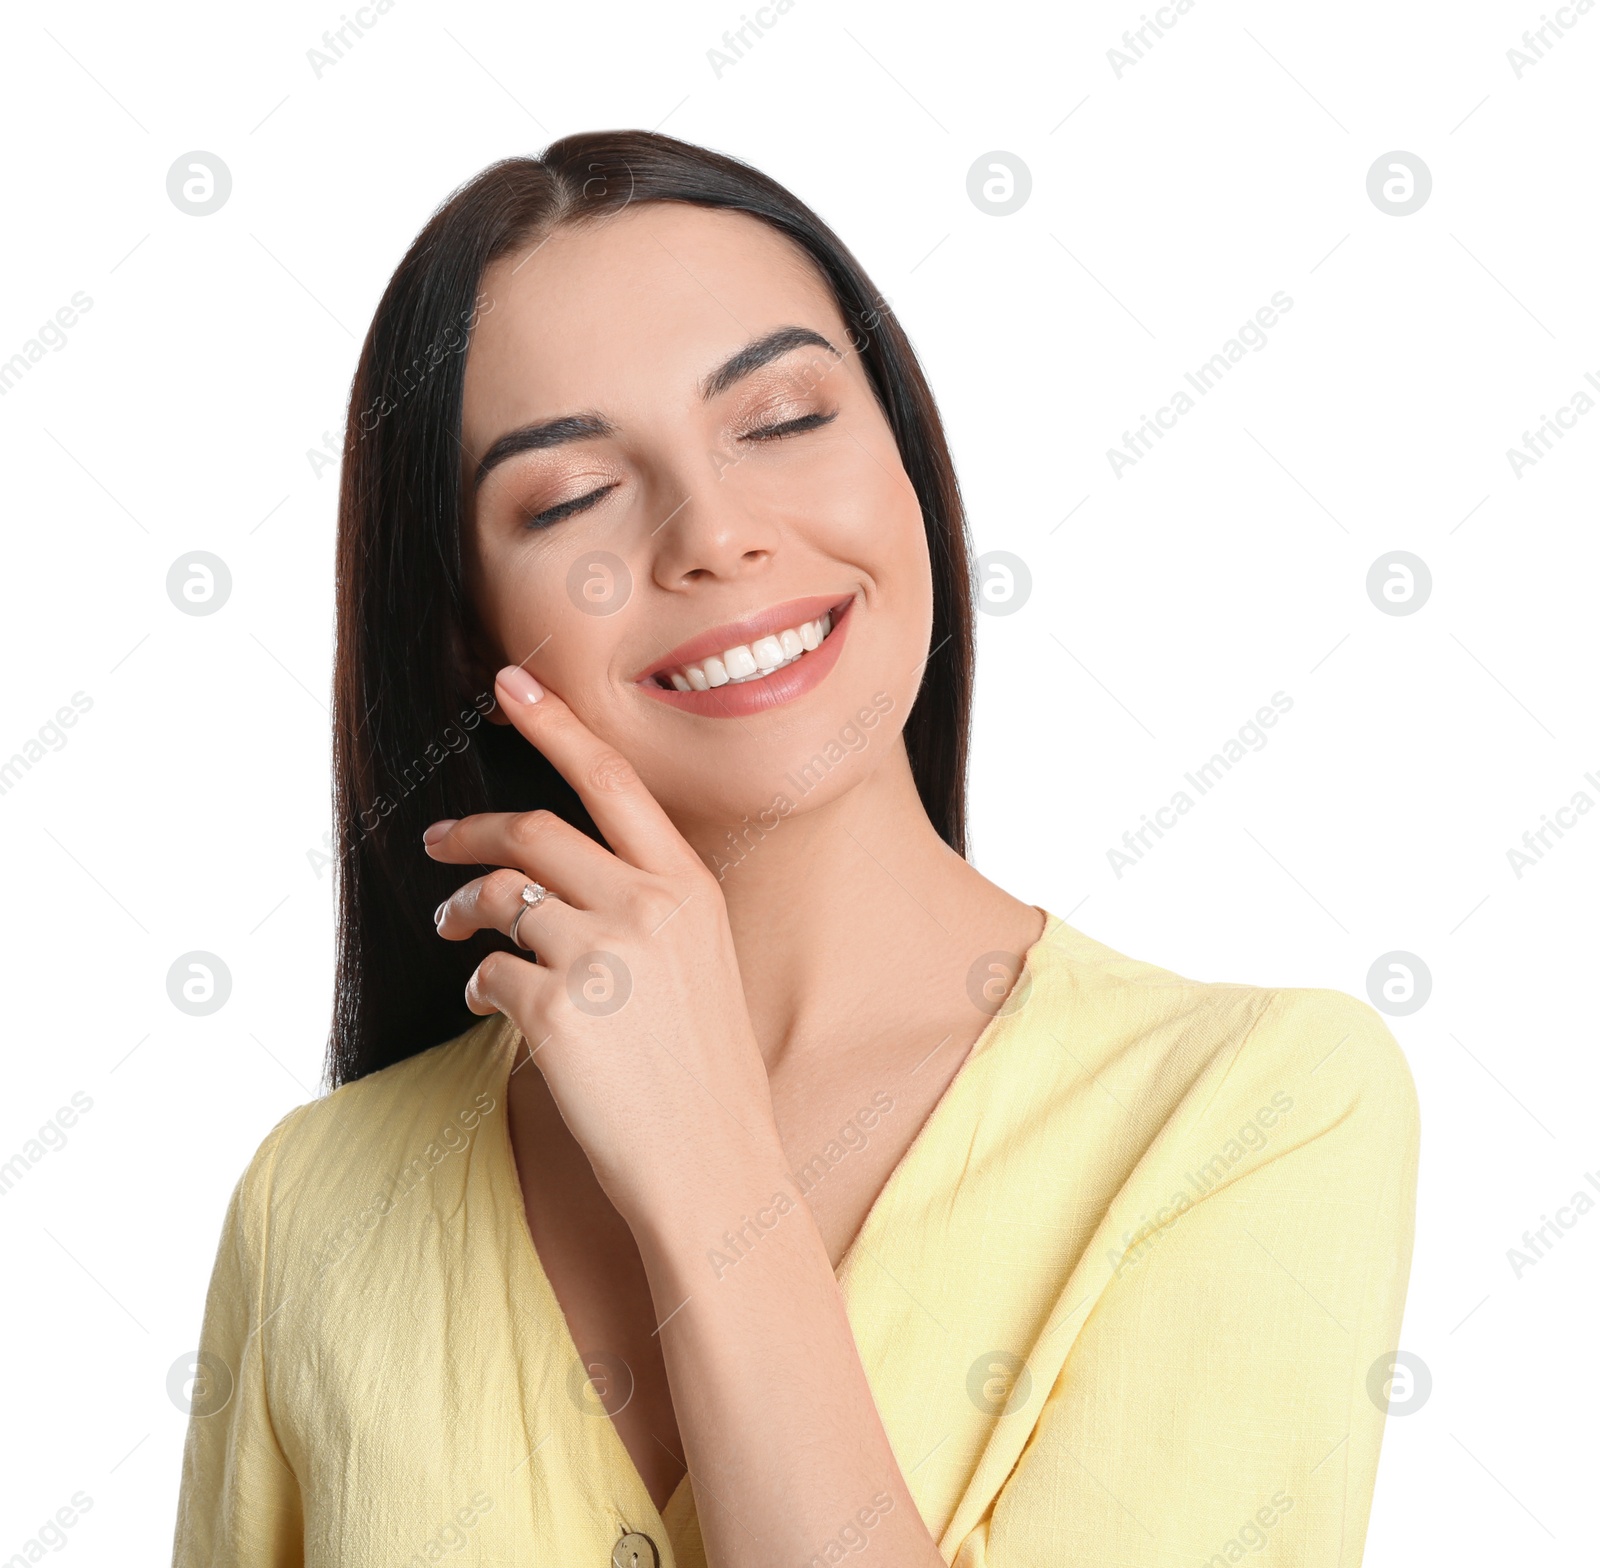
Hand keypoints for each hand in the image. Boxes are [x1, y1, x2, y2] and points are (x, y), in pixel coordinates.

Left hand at [425, 665, 784, 1230]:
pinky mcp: (555, 1011)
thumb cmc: (705, 1068)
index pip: (613, 781)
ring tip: (452, 929)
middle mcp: (647, 906)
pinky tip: (486, 1004)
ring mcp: (601, 956)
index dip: (556, 725)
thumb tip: (556, 877)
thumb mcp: (702, 962)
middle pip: (533, 833)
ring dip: (462, 910)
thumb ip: (645, 905)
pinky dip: (476, 984)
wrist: (713, 1163)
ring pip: (498, 900)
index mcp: (689, 886)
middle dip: (470, 832)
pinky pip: (488, 975)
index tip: (511, 686)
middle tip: (437, 842)